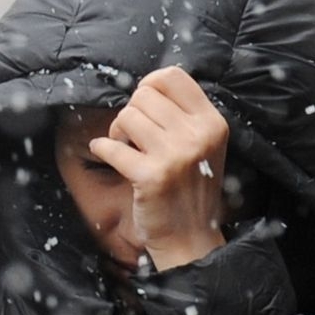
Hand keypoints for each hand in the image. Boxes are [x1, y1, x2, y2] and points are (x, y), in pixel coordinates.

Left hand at [87, 67, 230, 270]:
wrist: (191, 237)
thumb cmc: (192, 187)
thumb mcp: (205, 144)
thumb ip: (185, 114)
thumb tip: (147, 85)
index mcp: (212, 123)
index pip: (173, 76)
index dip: (150, 84)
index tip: (144, 103)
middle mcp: (198, 136)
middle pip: (145, 94)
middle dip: (132, 111)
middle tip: (134, 134)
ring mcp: (175, 156)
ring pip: (127, 116)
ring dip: (118, 130)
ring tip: (127, 147)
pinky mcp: (151, 177)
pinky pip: (110, 146)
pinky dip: (102, 148)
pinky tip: (106, 154)